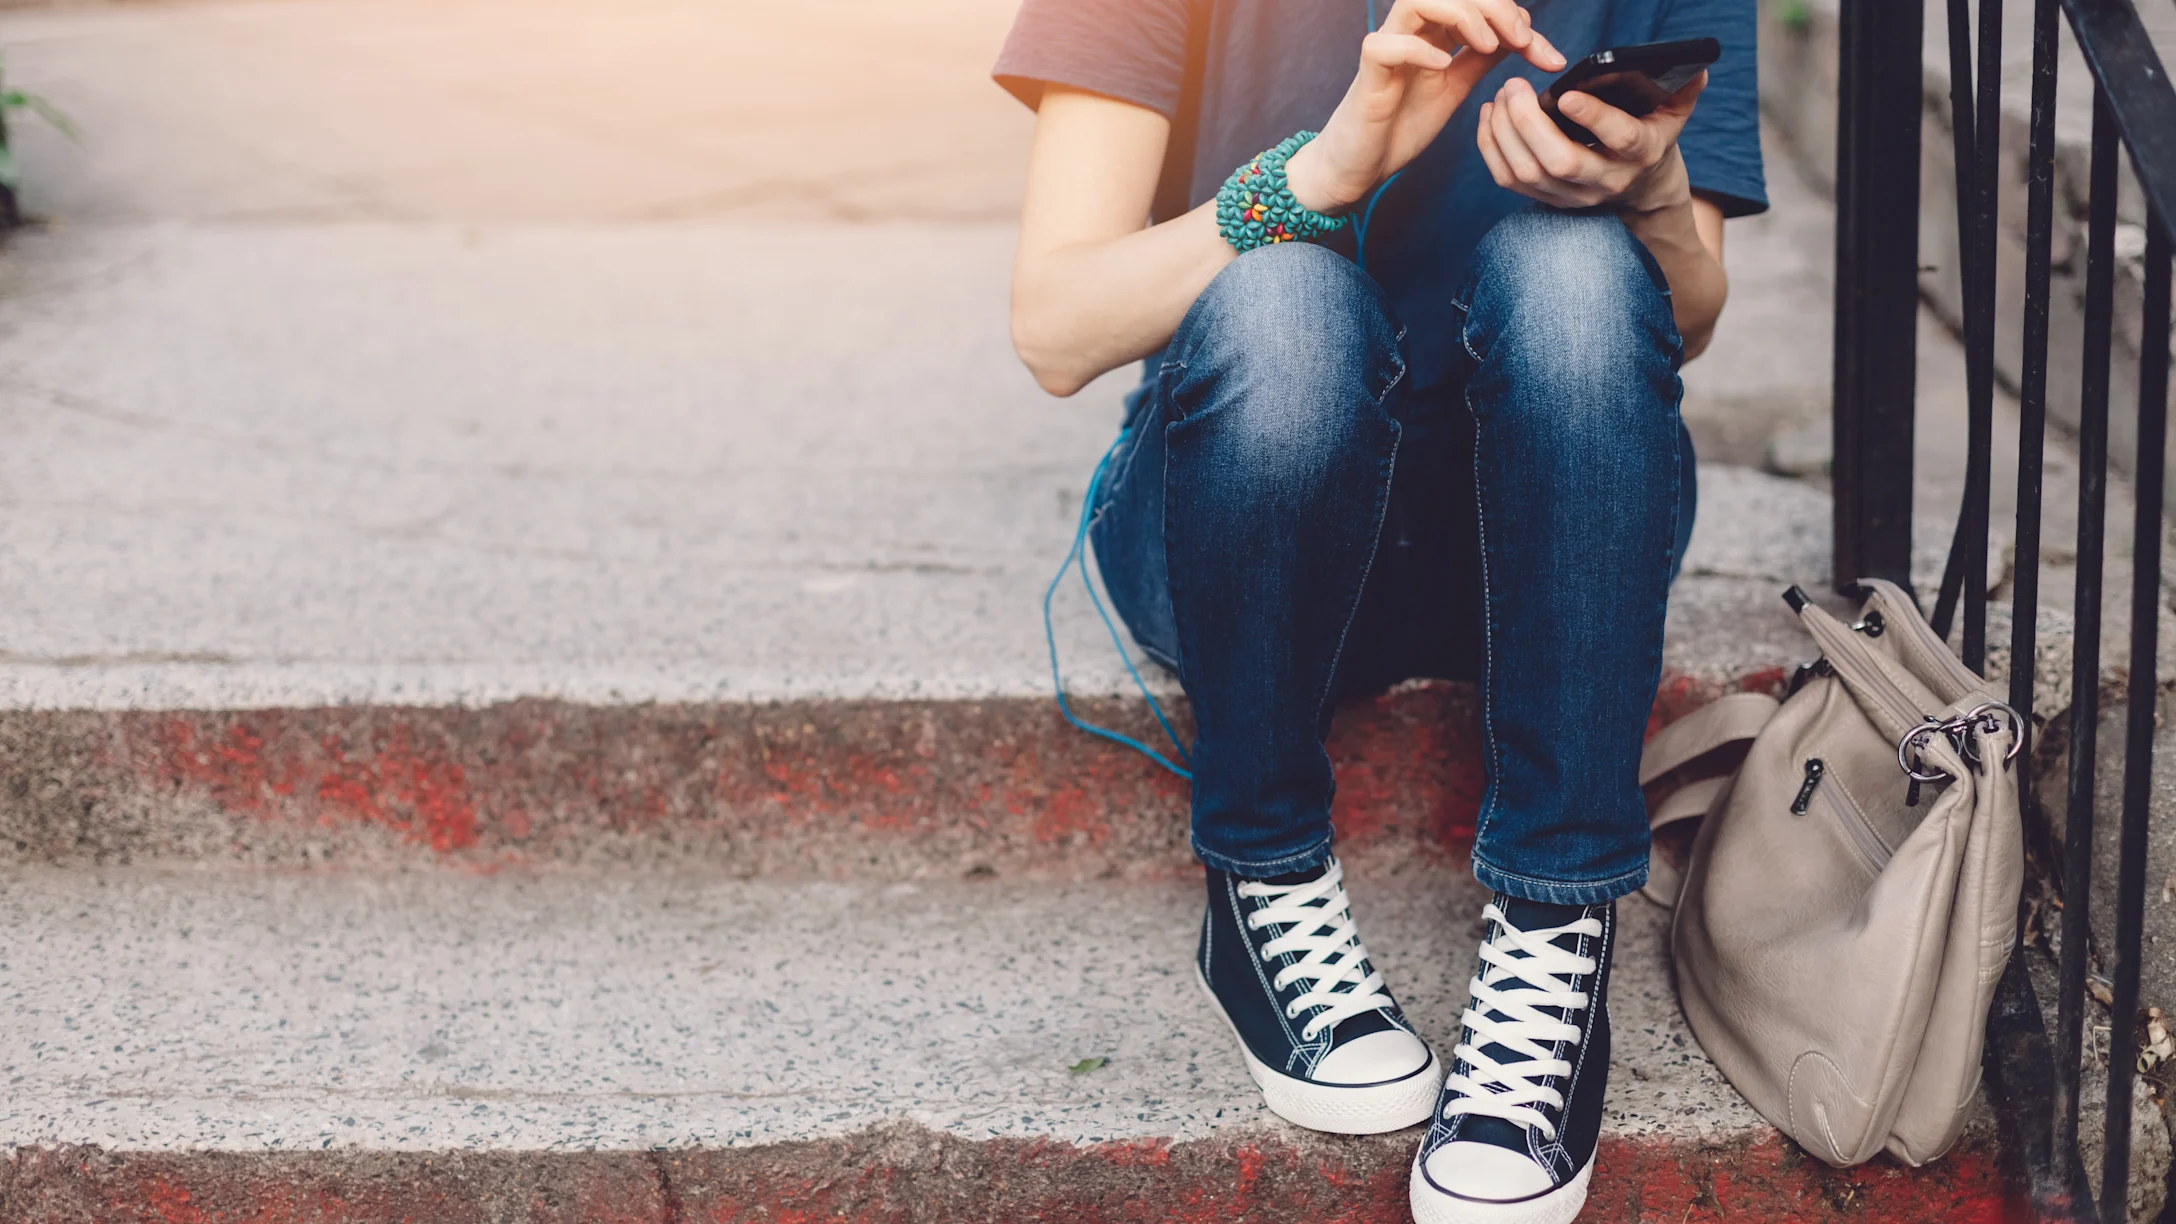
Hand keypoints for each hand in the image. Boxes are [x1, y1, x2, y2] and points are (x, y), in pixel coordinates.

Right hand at [1286, 0, 1565, 214]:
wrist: (1363, 163)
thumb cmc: (1402, 124)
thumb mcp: (1455, 86)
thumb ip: (1481, 57)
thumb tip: (1521, 36)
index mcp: (1433, 31)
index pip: (1477, 2)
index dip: (1516, 17)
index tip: (1545, 54)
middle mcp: (1410, 31)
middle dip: (1495, 7)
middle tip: (1522, 40)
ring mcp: (1388, 47)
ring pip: (1417, 0)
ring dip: (1461, 16)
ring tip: (1488, 45)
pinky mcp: (1368, 73)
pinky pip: (1385, 45)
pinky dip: (1418, 50)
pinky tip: (1444, 67)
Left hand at [1475, 71, 1705, 211]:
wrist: (1639, 191)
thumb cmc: (1651, 138)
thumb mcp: (1673, 116)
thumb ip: (1682, 92)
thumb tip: (1697, 70)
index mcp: (1640, 154)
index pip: (1619, 139)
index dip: (1593, 118)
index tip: (1566, 96)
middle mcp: (1605, 180)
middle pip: (1560, 161)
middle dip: (1529, 123)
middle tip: (1514, 87)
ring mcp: (1573, 196)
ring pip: (1528, 172)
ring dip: (1504, 133)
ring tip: (1500, 97)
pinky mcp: (1547, 201)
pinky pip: (1508, 180)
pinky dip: (1491, 148)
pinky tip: (1489, 117)